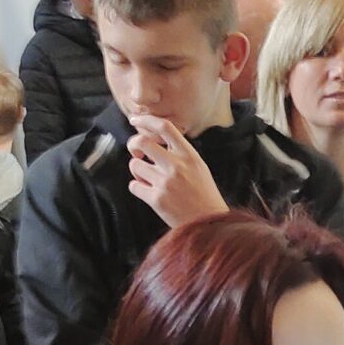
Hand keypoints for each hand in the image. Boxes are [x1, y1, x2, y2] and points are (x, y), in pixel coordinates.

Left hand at [126, 113, 229, 227]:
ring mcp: (165, 183)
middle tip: (137, 153)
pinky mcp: (157, 199)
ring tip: (149, 180)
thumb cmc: (204, 196)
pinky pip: (134, 186)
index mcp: (189, 155)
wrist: (211, 225)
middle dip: (133, 145)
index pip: (164, 127)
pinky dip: (138, 188)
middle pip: (141, 141)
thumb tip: (155, 141)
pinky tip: (149, 193)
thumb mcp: (199, 167)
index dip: (146, 120)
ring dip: (138, 172)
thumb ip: (180, 153)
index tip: (135, 120)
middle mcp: (176, 166)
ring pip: (134, 165)